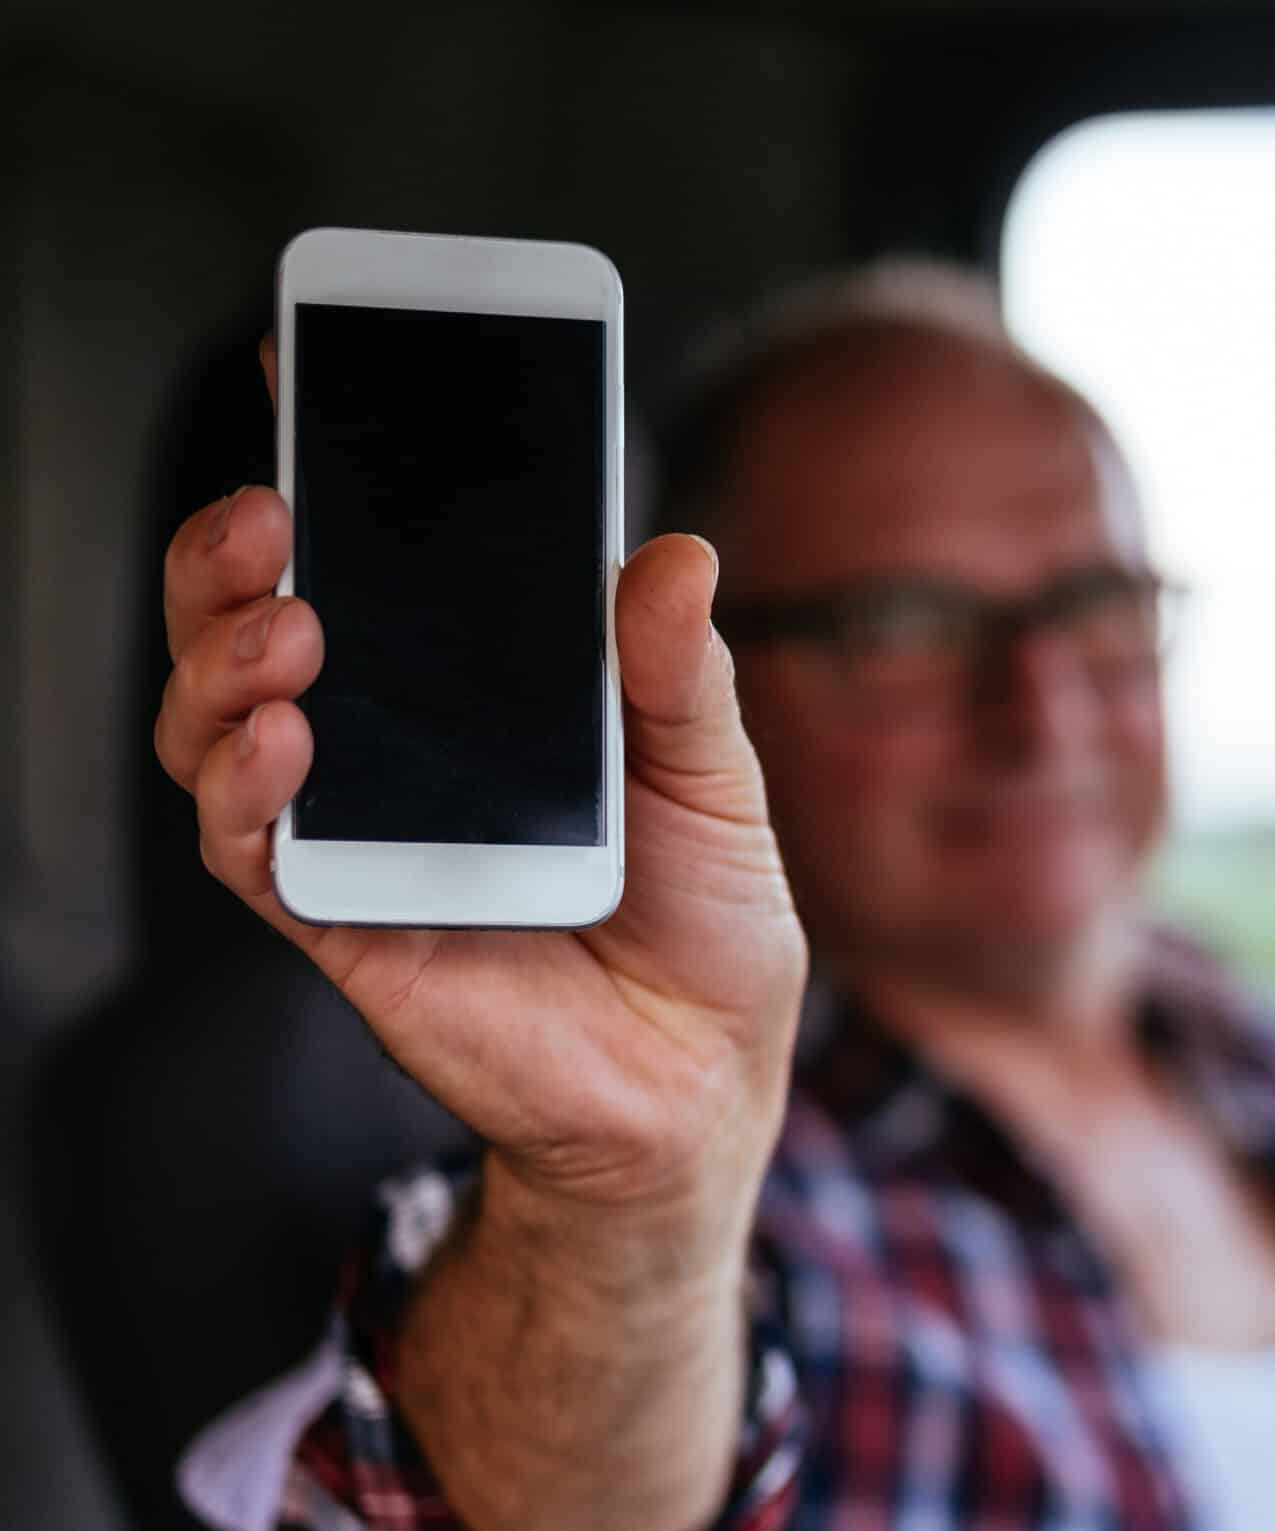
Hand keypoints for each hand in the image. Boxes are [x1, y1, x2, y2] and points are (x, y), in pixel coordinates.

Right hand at [155, 339, 806, 1238]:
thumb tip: (670, 551)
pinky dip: (244, 784)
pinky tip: (283, 741)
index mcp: (482, 689)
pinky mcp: (338, 921)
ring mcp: (355, 830)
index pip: (381, 562)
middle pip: (257, 622)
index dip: (328, 464)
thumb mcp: (716, 777)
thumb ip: (677, 673)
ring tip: (288, 620)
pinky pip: (248, 844)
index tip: (301, 363)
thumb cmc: (707, 923)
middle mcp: (397, 746)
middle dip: (235, 555)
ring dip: (223, 656)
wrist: (702, 1083)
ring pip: (218, 722)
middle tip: (275, 511)